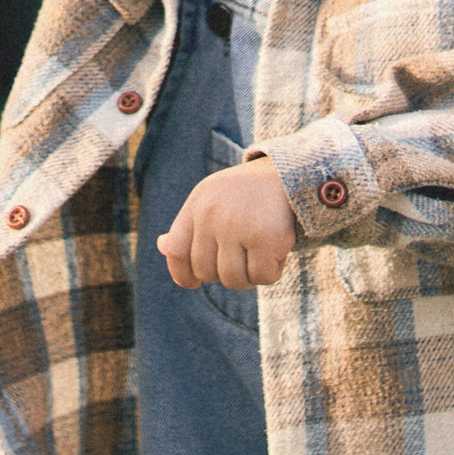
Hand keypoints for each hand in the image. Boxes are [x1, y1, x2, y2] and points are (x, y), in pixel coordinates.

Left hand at [158, 156, 297, 290]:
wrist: (291, 172)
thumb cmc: (246, 193)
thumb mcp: (212, 199)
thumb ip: (188, 225)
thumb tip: (163, 246)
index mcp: (198, 204)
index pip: (177, 251)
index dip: (183, 273)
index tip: (194, 282)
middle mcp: (214, 214)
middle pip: (207, 272)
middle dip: (224, 272)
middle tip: (242, 257)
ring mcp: (240, 226)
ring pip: (234, 280)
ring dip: (249, 276)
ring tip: (259, 255)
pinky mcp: (268, 237)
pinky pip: (263, 277)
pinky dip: (272, 272)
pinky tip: (277, 252)